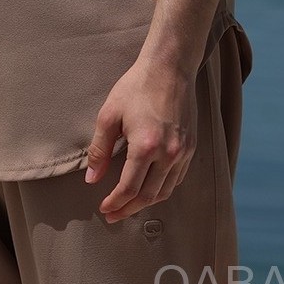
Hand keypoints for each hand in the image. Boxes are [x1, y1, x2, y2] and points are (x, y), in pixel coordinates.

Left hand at [85, 57, 196, 223]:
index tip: (104, 209)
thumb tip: (92, 179)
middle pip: (149, 196)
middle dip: (129, 209)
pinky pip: (178, 177)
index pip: (129, 188)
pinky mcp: (191, 146)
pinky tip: (150, 187)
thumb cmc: (136, 87)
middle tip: (113, 216)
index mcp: (145, 146)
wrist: (169, 68)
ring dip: (146, 202)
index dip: (115, 203)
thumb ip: (99, 150)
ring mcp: (183, 151)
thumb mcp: (109, 115)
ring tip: (129, 205)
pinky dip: (163, 188)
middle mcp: (168, 153)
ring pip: (165, 190)